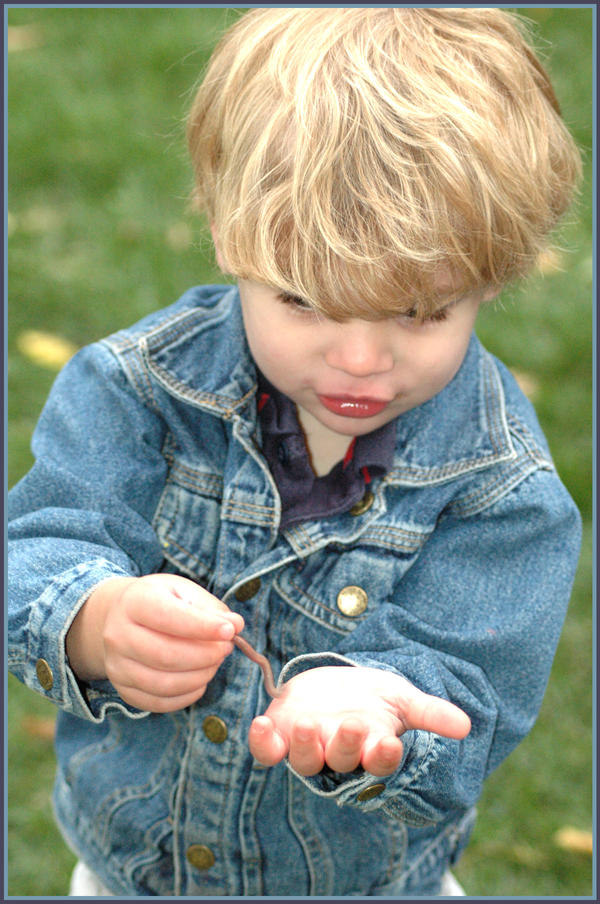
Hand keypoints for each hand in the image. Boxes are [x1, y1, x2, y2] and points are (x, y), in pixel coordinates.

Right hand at [66, 574, 243, 711]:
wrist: (120, 617)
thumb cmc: (160, 601)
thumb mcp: (183, 592)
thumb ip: (210, 608)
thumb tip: (236, 625)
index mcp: (135, 602)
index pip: (169, 617)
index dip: (203, 627)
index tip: (229, 631)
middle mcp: (118, 635)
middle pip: (166, 655)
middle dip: (206, 655)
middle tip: (226, 649)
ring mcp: (117, 666)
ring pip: (164, 684)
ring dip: (200, 677)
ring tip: (214, 663)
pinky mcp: (123, 690)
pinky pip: (159, 703)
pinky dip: (187, 696)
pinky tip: (200, 680)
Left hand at [248, 666, 470, 776]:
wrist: (333, 685)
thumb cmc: (371, 697)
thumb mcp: (402, 699)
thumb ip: (430, 712)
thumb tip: (466, 725)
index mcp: (371, 746)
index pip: (380, 760)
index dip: (383, 754)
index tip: (388, 741)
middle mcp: (339, 752)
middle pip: (343, 759)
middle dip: (346, 744)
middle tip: (351, 726)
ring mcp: (308, 745)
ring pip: (305, 759)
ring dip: (304, 745)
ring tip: (307, 724)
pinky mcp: (279, 732)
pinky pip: (267, 750)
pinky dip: (262, 742)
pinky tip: (259, 725)